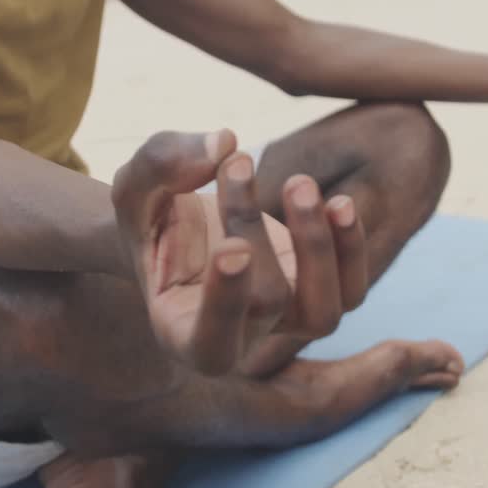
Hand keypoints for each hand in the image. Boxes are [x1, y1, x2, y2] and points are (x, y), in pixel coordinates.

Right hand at [111, 130, 366, 375]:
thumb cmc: (151, 211)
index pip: (210, 344)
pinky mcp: (314, 291)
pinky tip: (338, 203)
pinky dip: (349, 248)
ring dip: (317, 246)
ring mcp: (282, 319)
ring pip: (323, 314)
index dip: (226, 303)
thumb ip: (163, 163)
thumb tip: (224, 143)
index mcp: (180, 333)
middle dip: (251, 226)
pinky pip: (350, 291)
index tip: (232, 247)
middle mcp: (237, 339)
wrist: (177, 222)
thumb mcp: (136, 184)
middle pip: (266, 302)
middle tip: (236, 164)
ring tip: (299, 184)